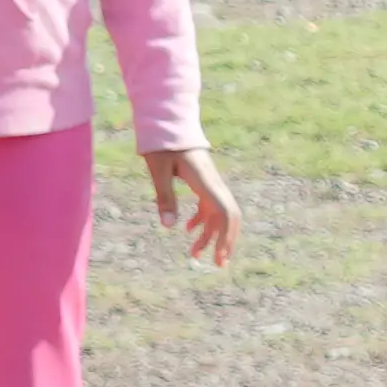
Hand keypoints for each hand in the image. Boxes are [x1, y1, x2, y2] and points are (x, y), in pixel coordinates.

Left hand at [145, 140, 242, 265]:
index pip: (224, 213)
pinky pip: (209, 206)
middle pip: (228, 217)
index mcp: (205, 181)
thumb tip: (170, 227)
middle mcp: (213, 183)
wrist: (168, 121)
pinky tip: (189, 230)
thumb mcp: (158, 170)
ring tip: (196, 255)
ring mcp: (210, 182)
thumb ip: (165, 197)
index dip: (225, 237)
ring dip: (210, 234)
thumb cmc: (162, 143)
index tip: (219, 258)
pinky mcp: (203, 181)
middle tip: (218, 265)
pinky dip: (203, 221)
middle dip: (225, 242)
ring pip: (218, 213)